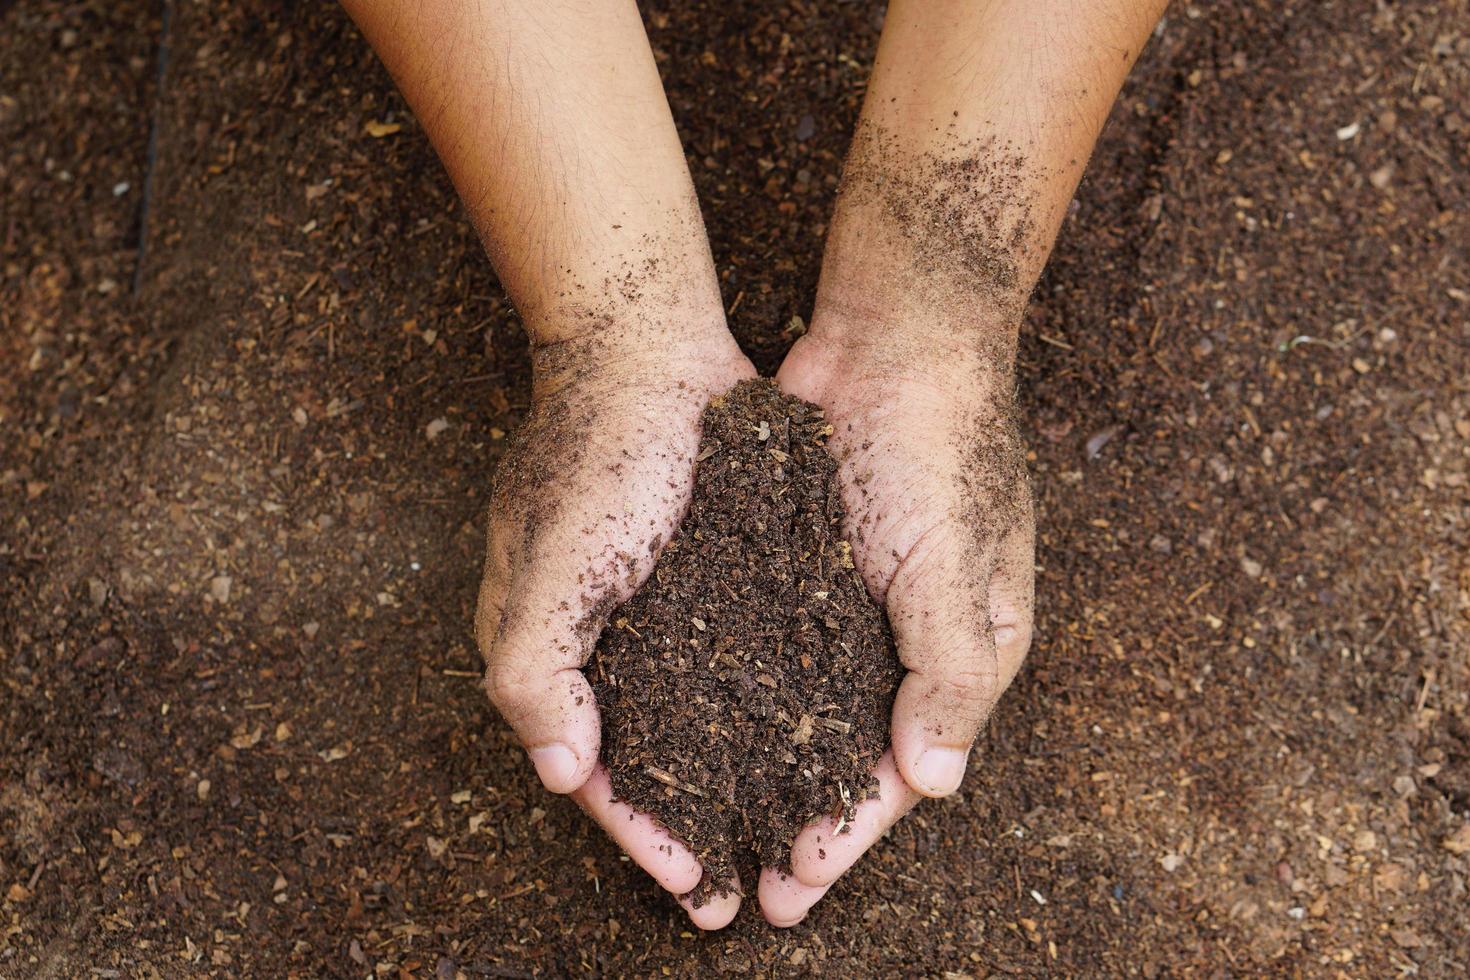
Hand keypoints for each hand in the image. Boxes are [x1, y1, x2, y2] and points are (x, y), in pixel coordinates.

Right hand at [475, 323, 754, 928]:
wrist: (652, 347)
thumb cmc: (597, 455)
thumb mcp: (551, 569)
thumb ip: (537, 674)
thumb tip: (562, 775)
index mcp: (548, 648)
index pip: (590, 769)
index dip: (640, 833)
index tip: (697, 883)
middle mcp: (603, 639)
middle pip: (643, 760)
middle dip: (685, 829)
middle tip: (735, 896)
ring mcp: (660, 609)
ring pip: (693, 722)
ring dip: (726, 785)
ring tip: (775, 837)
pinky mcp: (711, 576)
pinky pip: (731, 664)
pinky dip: (754, 714)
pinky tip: (800, 747)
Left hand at [762, 311, 1035, 925]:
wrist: (898, 338)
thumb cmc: (943, 452)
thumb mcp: (960, 573)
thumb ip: (948, 679)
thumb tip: (930, 783)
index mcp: (963, 653)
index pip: (902, 771)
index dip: (847, 835)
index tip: (791, 889)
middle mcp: (907, 639)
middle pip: (848, 754)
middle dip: (801, 821)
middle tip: (748, 885)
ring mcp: (850, 602)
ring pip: (803, 710)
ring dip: (765, 769)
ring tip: (712, 821)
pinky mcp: (798, 562)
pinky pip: (770, 646)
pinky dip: (743, 693)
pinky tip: (696, 728)